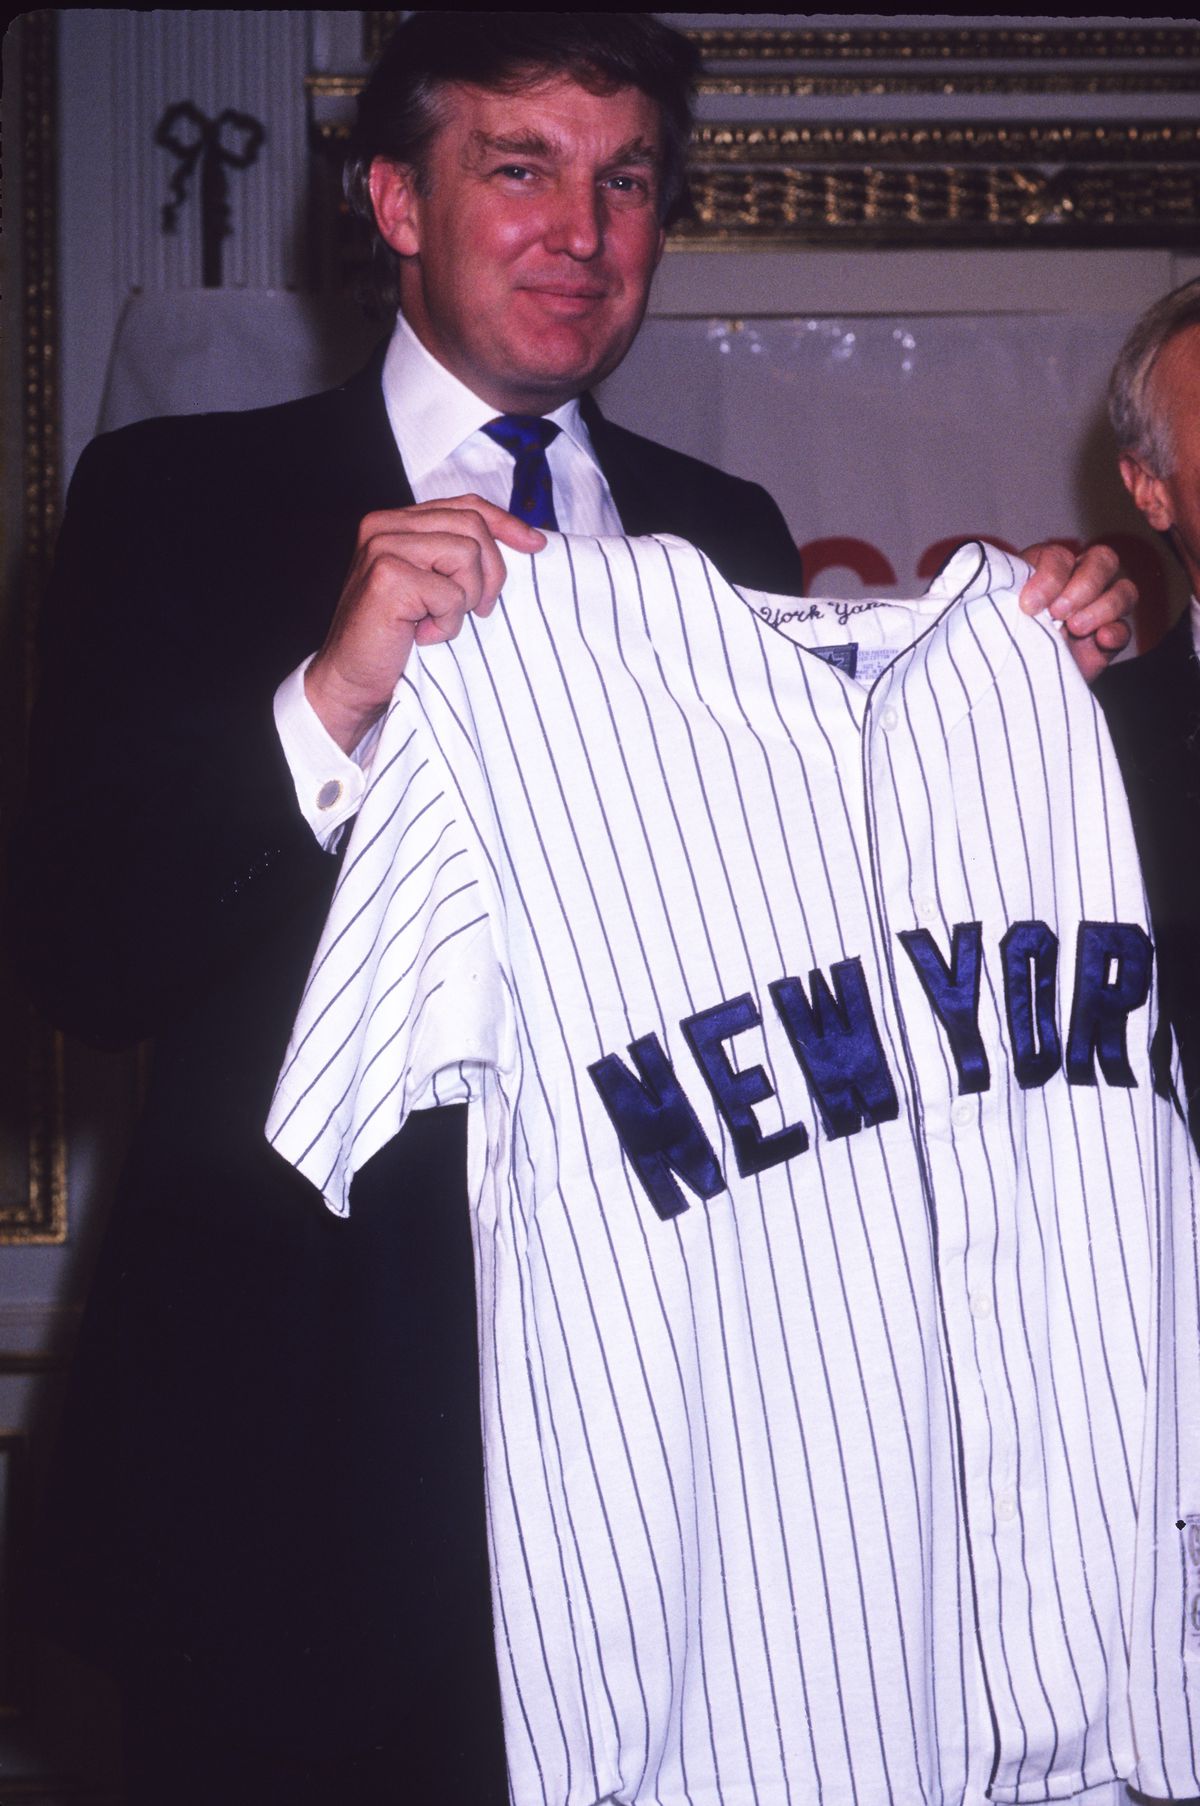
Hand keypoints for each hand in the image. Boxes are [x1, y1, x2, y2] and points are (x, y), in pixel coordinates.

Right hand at [306, 496, 544, 750]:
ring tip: (440, 622)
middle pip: (472, 525)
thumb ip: (457, 554)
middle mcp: (384, 525)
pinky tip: (422, 636)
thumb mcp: (432, 586)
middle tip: (477, 610)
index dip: (506, 523)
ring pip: (466, 554)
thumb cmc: (394, 640)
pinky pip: (451, 593)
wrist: (351, 682)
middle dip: (490, 572)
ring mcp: (383, 548)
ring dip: (465, 599)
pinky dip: (447, 623)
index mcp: (396, 522)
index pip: (466, 505)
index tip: (535, 545)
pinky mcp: (387, 577)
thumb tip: (525, 541)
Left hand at [1018, 541, 1136, 683]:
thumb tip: (1015, 593)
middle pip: (1103, 560)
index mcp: (1050, 567)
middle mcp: (1081, 580)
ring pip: (1124, 590)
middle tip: (1057, 614)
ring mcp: (1101, 607)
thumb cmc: (1006, 633)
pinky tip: (1101, 639)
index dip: (1049, 577)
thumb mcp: (1002, 608)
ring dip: (1102, 608)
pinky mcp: (1110, 638)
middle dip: (1082, 586)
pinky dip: (1116, 632)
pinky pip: (1125, 629)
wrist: (1015, 674)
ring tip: (1075, 629)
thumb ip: (1007, 592)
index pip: (1060, 556)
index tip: (1028, 605)